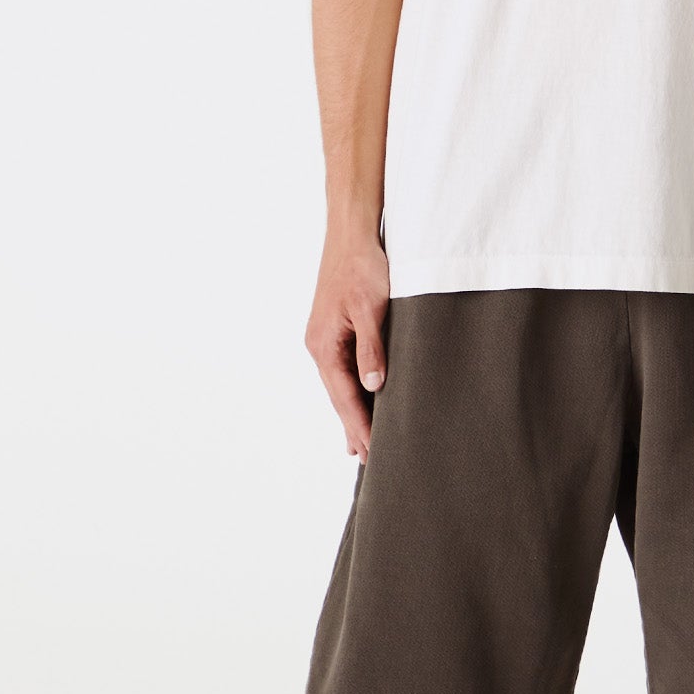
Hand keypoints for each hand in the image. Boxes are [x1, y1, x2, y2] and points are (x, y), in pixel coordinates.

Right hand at [305, 229, 390, 459]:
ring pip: (341, 385)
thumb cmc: (363, 265)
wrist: (352, 232)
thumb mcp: (371, 307)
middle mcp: (320, 346)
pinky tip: (362, 400)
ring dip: (353, 412)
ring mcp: (326, 338)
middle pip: (339, 396)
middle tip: (369, 461)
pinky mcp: (337, 329)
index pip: (344, 397)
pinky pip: (345, 370)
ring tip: (362, 444)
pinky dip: (354, 390)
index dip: (359, 426)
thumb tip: (373, 387)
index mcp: (324, 345)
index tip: (372, 453)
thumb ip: (372, 348)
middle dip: (353, 427)